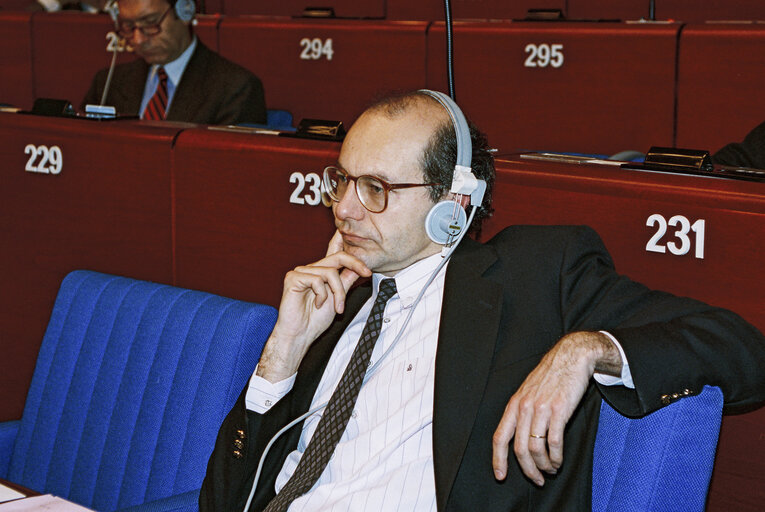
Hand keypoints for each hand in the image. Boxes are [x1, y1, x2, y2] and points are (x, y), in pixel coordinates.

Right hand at [256, 231, 370, 382]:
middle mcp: (311, 269)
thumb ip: (346, 281)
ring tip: (336, 308)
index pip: (335, 252)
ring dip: (338, 292)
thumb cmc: (315, 320)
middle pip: (338, 257)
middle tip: (367, 273)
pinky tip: (316, 304)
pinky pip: (317, 280)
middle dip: (355, 264)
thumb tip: (359, 267)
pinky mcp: (293, 277)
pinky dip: (322, 295)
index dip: (347, 242)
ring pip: (330, 272)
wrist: (300, 334)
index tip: (364, 252)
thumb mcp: (338, 298)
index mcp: (321, 272)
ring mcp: (301, 271)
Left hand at [492, 331, 619, 485]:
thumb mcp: (528, 392)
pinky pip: (554, 441)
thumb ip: (522, 412)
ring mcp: (541, 408)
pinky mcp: (558, 409)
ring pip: (535, 448)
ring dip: (543, 465)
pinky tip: (558, 460)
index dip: (498, 459)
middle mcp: (524, 407)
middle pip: (519, 448)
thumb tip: (519, 439)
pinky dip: (556, 456)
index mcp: (514, 404)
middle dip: (528, 469)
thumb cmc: (550, 376)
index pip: (499, 437)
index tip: (500, 475)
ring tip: (550, 470)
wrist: (570, 357)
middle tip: (537, 479)